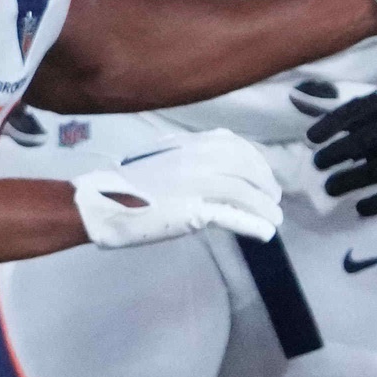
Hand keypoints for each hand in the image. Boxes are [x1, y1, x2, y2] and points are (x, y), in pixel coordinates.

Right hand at [70, 126, 281, 248]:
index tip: (264, 176)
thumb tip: (214, 166)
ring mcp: (198, 185)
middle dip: (266, 185)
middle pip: (247, 170)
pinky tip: (266, 232)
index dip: (257, 163)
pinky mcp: (194, 211)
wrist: (103, 201)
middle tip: (274, 200)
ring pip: (245, 194)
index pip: (236, 147)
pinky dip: (254, 224)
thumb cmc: (126, 182)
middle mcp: (199, 159)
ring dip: (265, 208)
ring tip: (274, 219)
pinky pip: (233, 217)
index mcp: (190, 143)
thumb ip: (189, 156)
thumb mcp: (162, 157)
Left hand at [287, 44, 376, 219]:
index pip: (356, 111)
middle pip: (367, 140)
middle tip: (317, 166)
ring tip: (329, 188)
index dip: (332, 124)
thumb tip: (294, 95)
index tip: (310, 138)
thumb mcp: (367, 99)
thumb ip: (331, 99)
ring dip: (355, 179)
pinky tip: (360, 208)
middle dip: (340, 153)